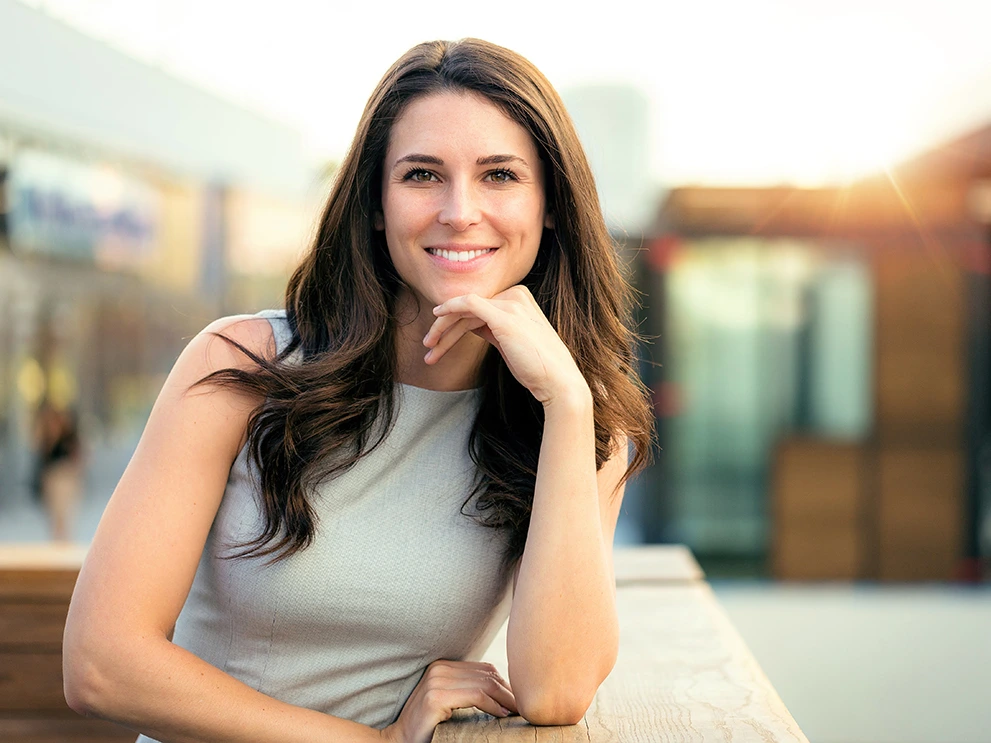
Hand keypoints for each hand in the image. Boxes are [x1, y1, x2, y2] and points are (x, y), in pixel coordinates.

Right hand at [382, 660, 516, 742]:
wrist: (399, 742)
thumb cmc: (428, 728)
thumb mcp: (449, 703)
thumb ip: (468, 691)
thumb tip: (506, 692)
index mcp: (443, 667)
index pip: (485, 669)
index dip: (505, 684)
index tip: (519, 701)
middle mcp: (440, 669)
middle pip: (488, 674)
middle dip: (509, 691)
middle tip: (525, 707)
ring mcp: (437, 681)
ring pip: (485, 684)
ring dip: (506, 699)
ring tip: (517, 712)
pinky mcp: (437, 697)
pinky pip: (476, 696)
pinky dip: (494, 705)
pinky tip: (502, 715)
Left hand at [424, 286, 588, 405]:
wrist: (558, 381)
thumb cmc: (536, 366)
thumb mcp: (510, 340)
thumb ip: (491, 327)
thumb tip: (467, 324)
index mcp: (519, 298)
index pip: (477, 306)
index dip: (453, 324)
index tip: (438, 343)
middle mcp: (516, 295)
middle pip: (468, 308)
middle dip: (444, 328)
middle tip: (427, 346)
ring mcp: (511, 303)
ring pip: (464, 309)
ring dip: (441, 329)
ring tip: (428, 351)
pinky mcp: (504, 316)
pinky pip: (469, 304)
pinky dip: (450, 308)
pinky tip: (436, 318)